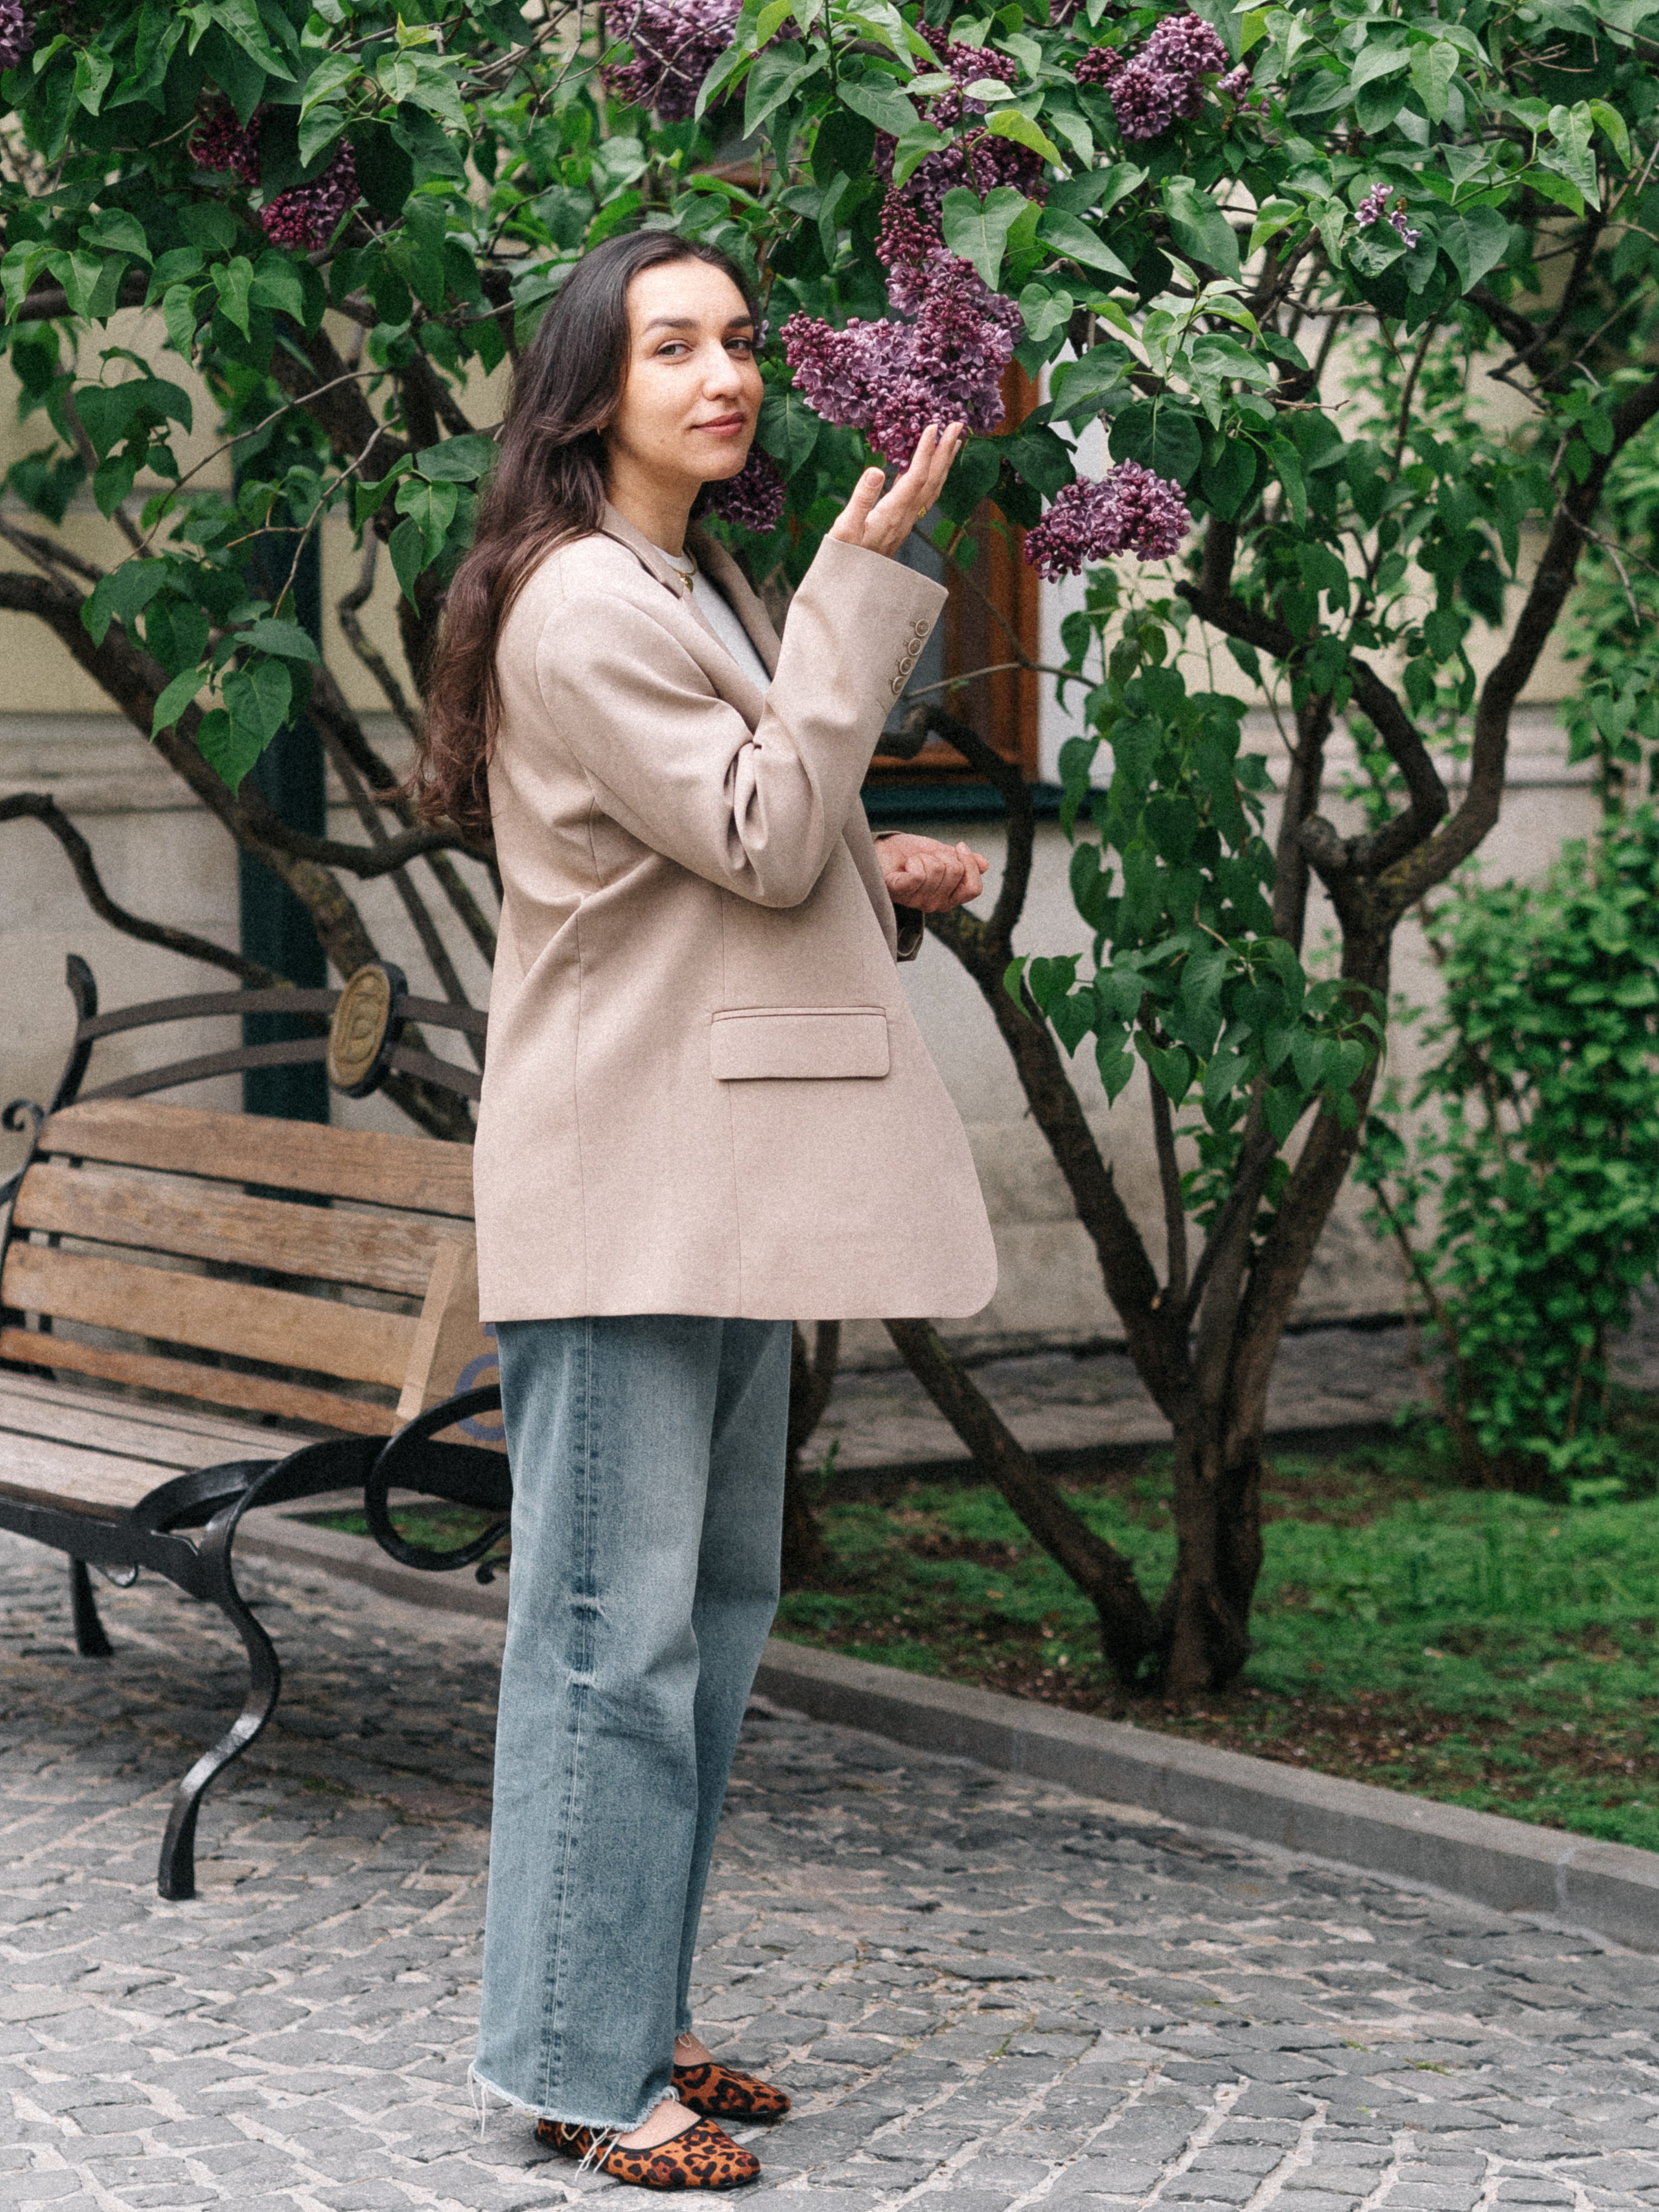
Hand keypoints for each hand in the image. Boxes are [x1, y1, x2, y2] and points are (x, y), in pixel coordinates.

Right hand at [829, 423, 964, 557]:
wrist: (851, 586)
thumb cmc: (844, 558)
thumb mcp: (846, 527)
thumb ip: (862, 498)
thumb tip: (877, 470)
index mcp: (893, 513)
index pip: (917, 477)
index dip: (926, 451)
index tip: (933, 426)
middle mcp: (906, 517)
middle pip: (933, 480)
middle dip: (946, 451)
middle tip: (958, 425)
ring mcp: (906, 521)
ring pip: (932, 488)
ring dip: (944, 463)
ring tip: (954, 442)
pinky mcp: (901, 524)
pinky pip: (923, 495)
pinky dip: (931, 476)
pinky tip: (928, 466)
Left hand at [876, 833, 988, 913]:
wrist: (883, 848)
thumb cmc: (910, 854)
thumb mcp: (942, 854)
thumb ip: (963, 862)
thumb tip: (985, 864)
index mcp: (949, 899)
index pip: (973, 889)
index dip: (970, 864)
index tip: (960, 846)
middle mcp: (934, 905)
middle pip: (955, 872)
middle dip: (943, 855)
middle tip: (926, 856)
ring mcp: (916, 901)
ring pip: (937, 869)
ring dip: (925, 856)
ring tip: (912, 861)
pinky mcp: (897, 892)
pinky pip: (918, 876)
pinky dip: (914, 861)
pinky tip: (905, 865)